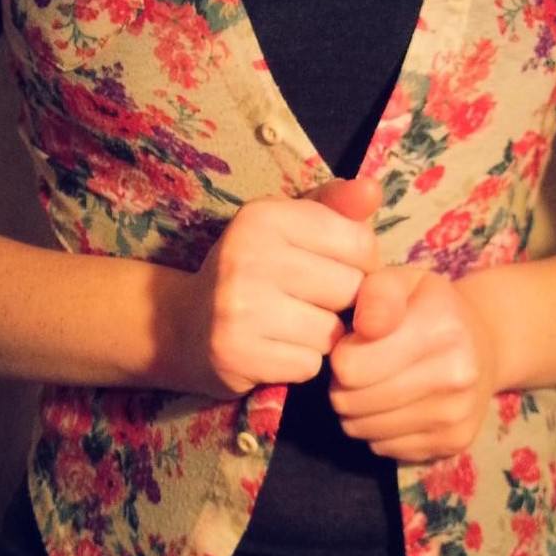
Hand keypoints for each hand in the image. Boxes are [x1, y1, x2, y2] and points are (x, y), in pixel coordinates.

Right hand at [182, 178, 381, 397]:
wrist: (183, 326)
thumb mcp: (287, 225)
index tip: (331, 268)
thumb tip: (372, 190)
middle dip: (341, 302)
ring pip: (333, 332)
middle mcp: (248, 255)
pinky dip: (300, 363)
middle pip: (351, 289)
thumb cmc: (251, 269)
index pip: (360, 242)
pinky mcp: (237, 353)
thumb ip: (335, 206)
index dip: (360, 263)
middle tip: (307, 301)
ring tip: (290, 325)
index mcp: (264, 216)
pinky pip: (309, 365)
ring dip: (322, 337)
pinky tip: (275, 348)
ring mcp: (240, 307)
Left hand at [327, 266, 498, 461]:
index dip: (341, 355)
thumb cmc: (427, 308)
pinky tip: (395, 406)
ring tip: (373, 387)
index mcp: (440, 327)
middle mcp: (456, 375)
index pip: (349, 367)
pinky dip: (379, 431)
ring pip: (364, 431)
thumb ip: (376, 294)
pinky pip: (385, 448)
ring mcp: (457, 415)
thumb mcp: (401, 281)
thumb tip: (365, 327)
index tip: (354, 344)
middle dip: (343, 386)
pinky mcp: (455, 443)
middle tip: (359, 370)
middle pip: (352, 403)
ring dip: (357, 411)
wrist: (484, 342)